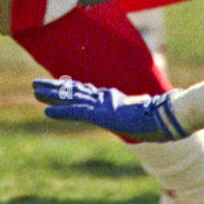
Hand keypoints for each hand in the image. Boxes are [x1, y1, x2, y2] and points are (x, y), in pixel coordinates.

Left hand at [32, 79, 187, 139]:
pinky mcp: (102, 114)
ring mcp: (103, 106)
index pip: (87, 93)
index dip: (70, 89)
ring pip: (72, 97)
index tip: (58, 85)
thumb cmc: (163, 119)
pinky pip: (77, 112)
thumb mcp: (148, 118)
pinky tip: (46, 111)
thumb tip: (158, 116)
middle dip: (54, 88)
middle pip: (74, 91)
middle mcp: (105, 99)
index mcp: (113, 100)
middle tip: (35, 84)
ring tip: (34, 90)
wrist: (168, 118)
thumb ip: (145, 115)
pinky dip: (61, 111)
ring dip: (52, 94)